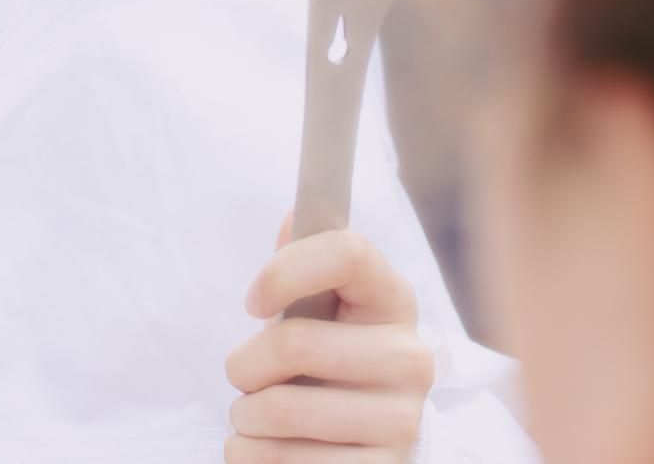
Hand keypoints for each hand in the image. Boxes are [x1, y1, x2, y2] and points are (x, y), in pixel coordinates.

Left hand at [225, 213, 435, 461]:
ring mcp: (401, 420)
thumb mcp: (322, 308)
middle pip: (295, 343)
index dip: (284, 270)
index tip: (252, 302)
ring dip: (244, 415)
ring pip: (280, 409)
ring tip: (253, 414)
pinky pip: (284, 463)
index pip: (346, 252)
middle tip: (243, 375)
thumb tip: (294, 215)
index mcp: (393, 300)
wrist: (367, 440)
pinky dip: (250, 455)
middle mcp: (410, 358)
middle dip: (244, 364)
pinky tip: (262, 447)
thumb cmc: (330, 359)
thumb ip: (306, 261)